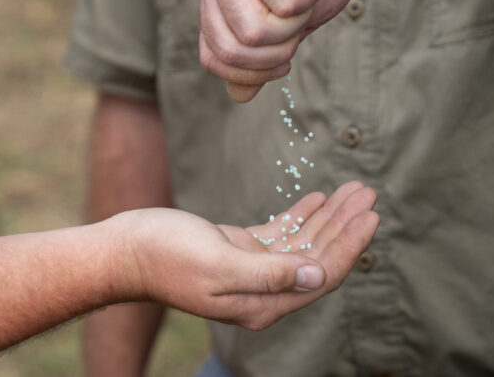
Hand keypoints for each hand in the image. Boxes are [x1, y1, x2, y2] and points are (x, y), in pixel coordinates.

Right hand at [107, 181, 378, 329]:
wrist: (123, 252)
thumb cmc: (165, 257)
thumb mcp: (219, 265)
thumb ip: (270, 274)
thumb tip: (316, 276)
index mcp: (262, 303)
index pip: (320, 276)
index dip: (349, 246)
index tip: (369, 215)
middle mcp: (262, 291)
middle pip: (316, 257)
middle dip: (344, 226)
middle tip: (368, 193)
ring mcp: (251, 271)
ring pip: (301, 243)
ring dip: (327, 217)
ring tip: (352, 190)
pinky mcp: (239, 251)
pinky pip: (279, 235)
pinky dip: (300, 216)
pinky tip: (318, 198)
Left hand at [197, 0, 365, 101]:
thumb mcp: (287, 27)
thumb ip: (260, 58)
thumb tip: (238, 96)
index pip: (214, 59)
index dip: (254, 72)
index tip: (285, 59)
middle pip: (236, 50)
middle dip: (280, 46)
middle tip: (298, 14)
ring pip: (257, 31)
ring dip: (297, 18)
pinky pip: (284, 2)